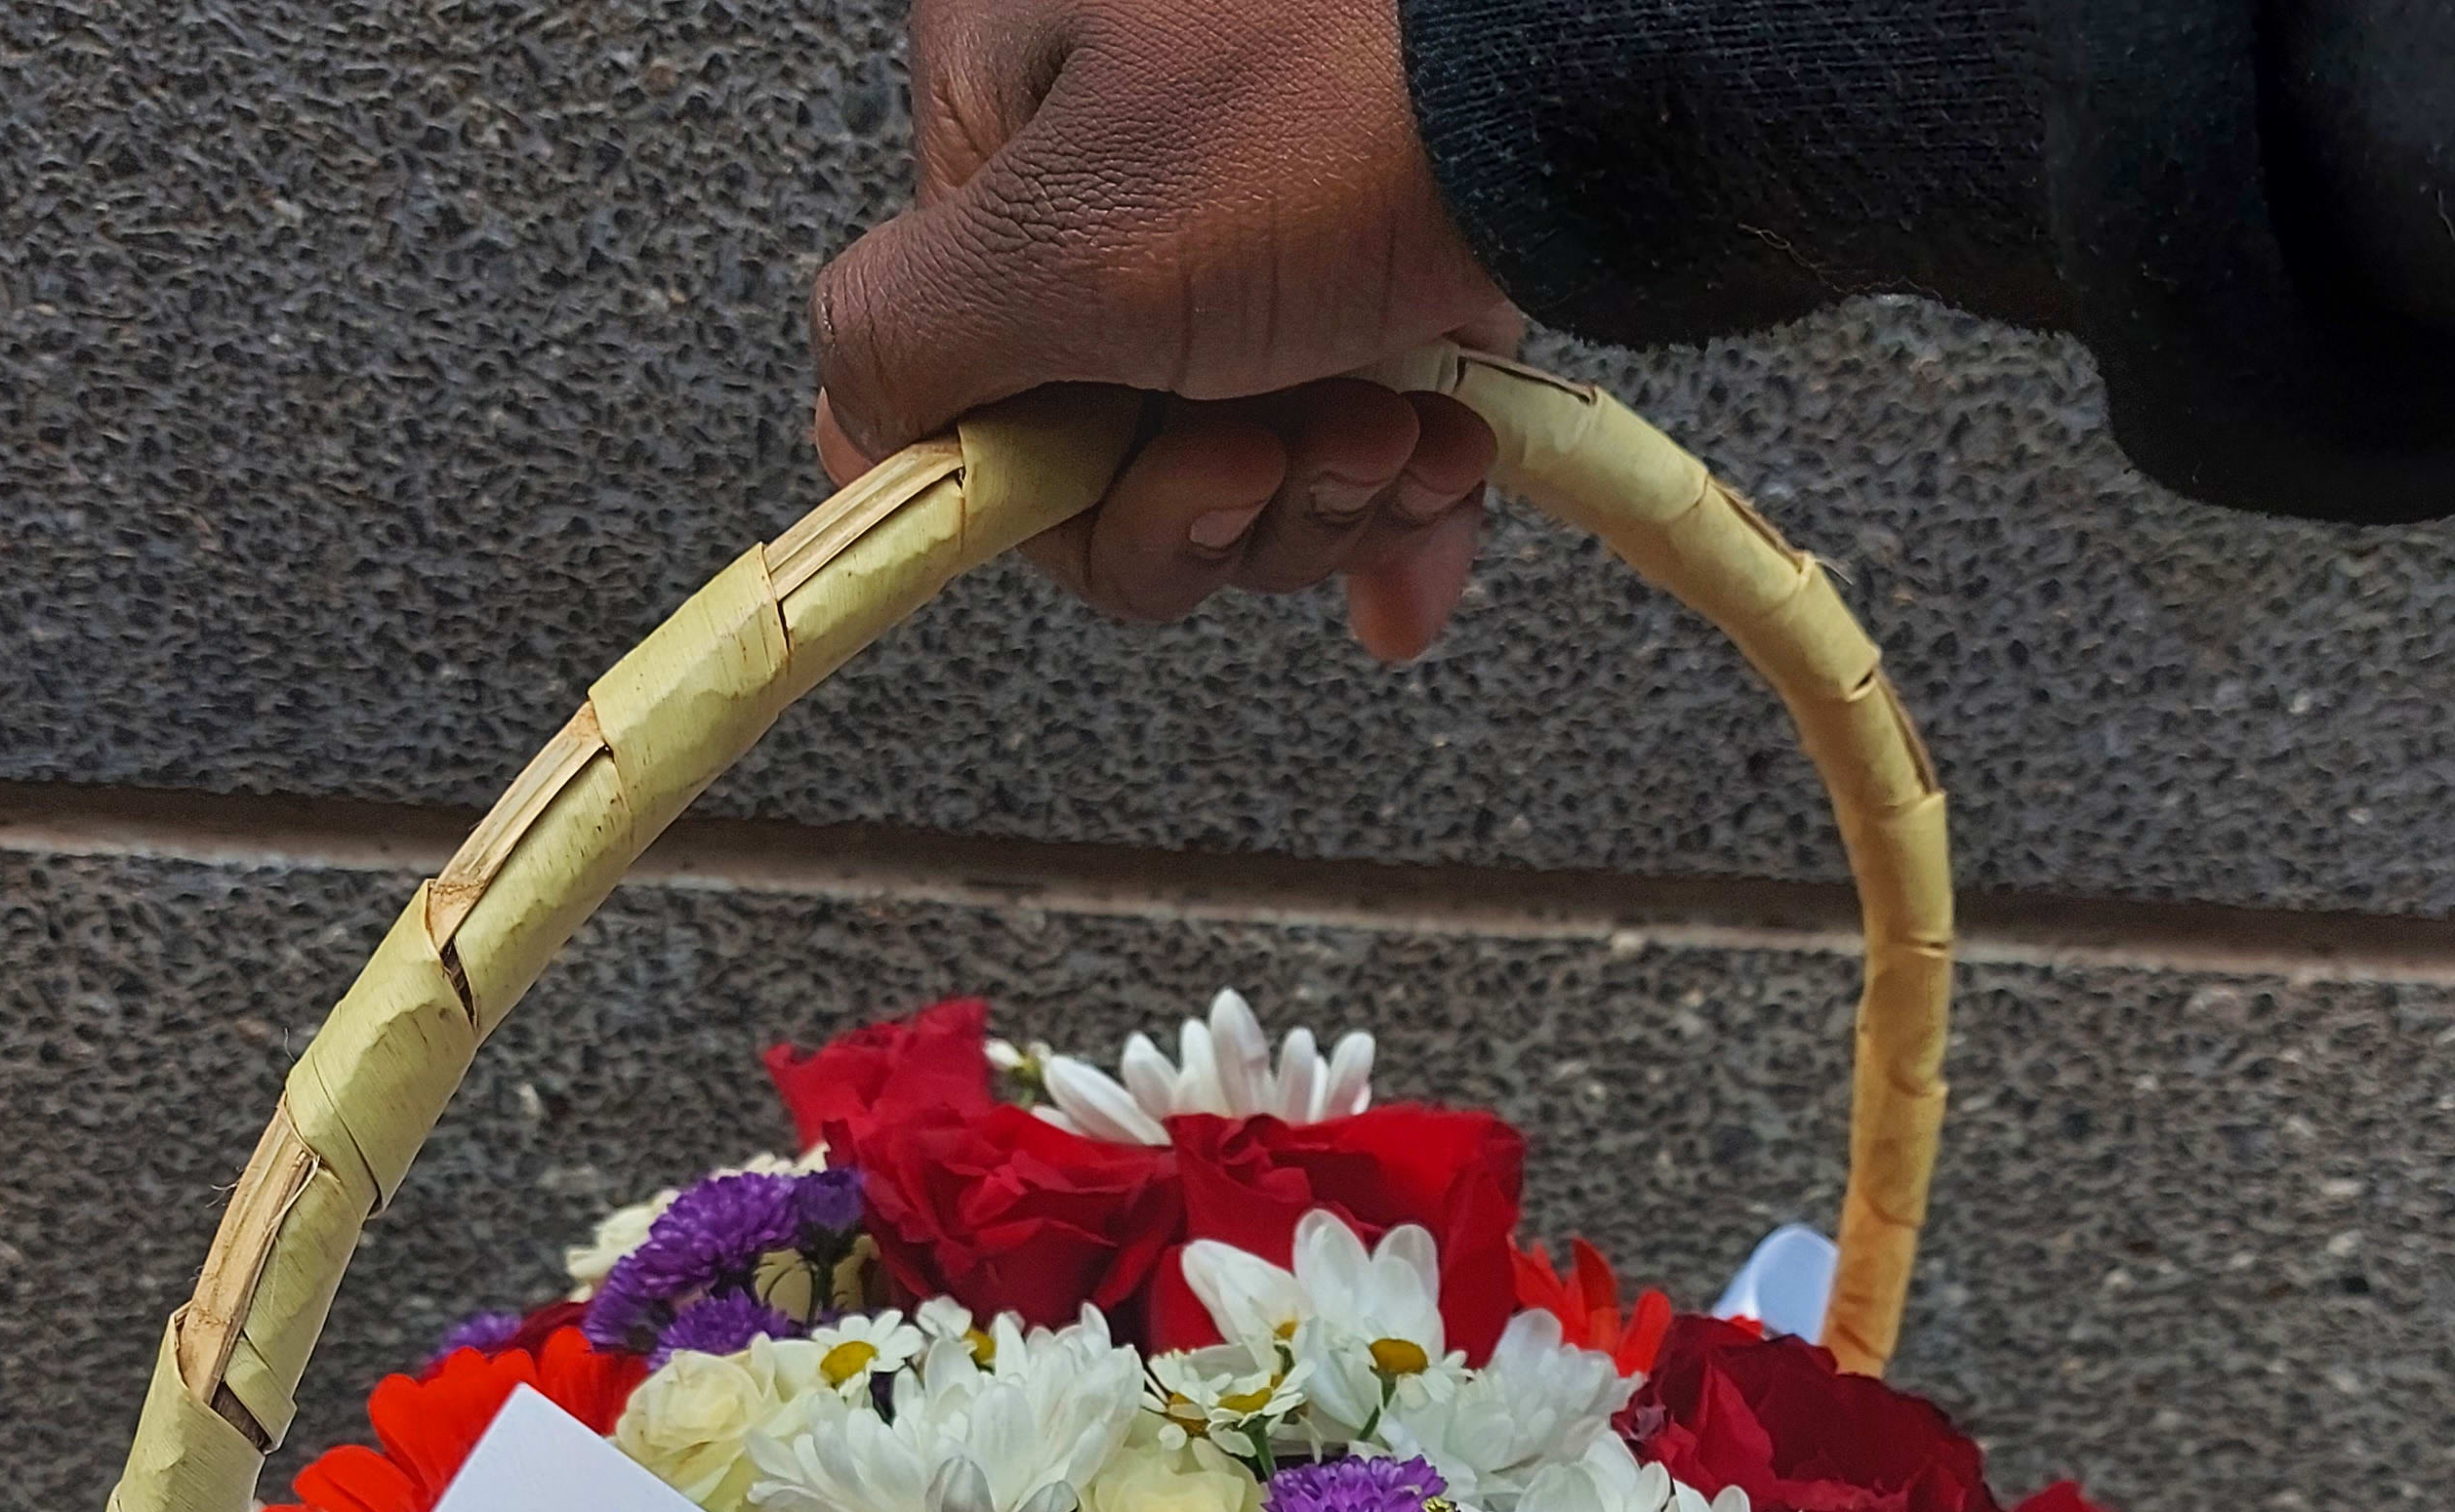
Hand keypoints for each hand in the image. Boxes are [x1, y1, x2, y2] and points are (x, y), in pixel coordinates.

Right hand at [809, 0, 1523, 659]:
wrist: (1603, 63)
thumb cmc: (1337, 100)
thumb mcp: (1069, 241)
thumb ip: (912, 342)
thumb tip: (852, 431)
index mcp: (1007, 111)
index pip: (961, 387)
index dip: (1054, 487)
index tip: (1152, 470)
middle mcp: (1121, 164)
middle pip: (1104, 453)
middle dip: (1213, 502)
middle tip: (1292, 453)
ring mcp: (1260, 220)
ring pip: (1236, 466)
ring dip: (1324, 502)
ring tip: (1407, 439)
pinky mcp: (1387, 268)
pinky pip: (1351, 444)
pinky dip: (1397, 504)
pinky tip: (1449, 492)